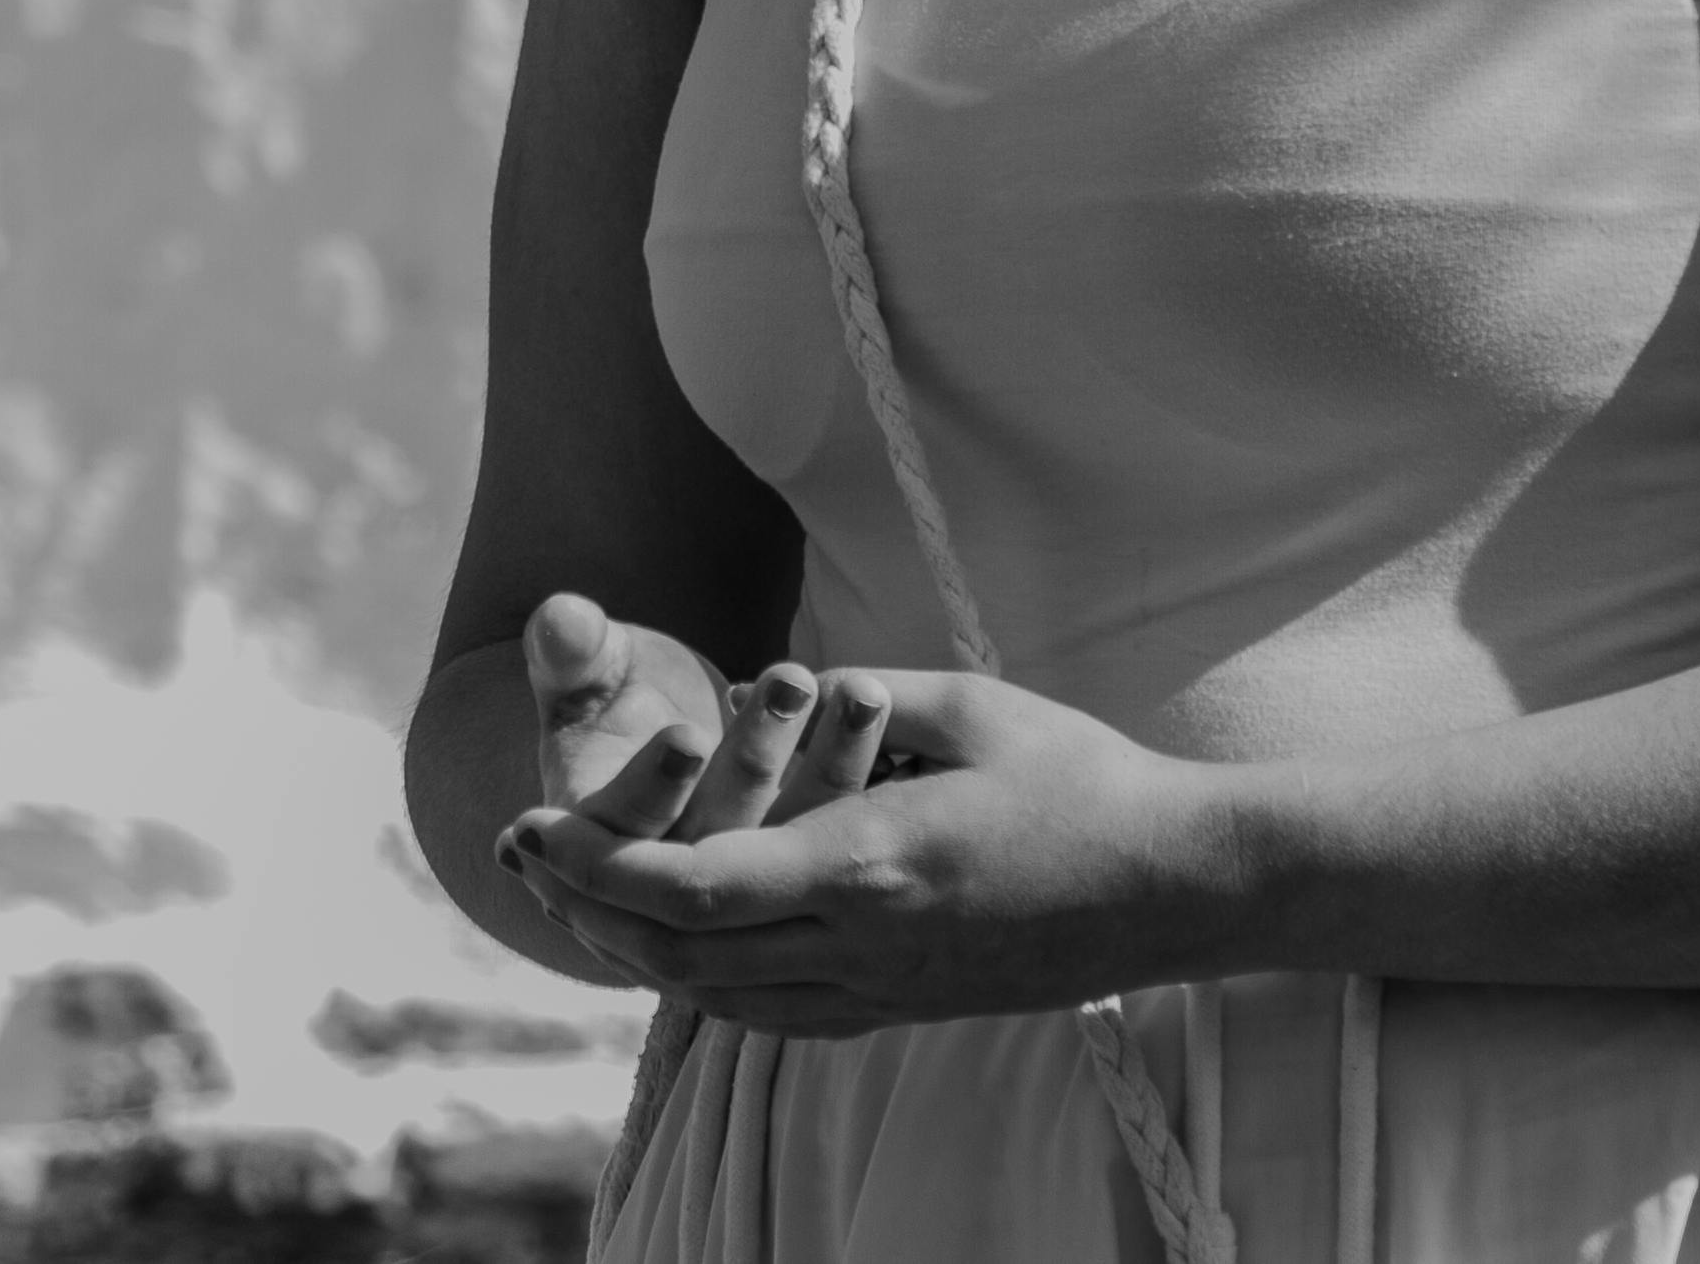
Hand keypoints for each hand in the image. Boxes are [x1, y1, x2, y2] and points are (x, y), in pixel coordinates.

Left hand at [502, 667, 1249, 1039]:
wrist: (1174, 889)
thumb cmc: (1084, 781)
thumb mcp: (973, 706)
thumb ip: (872, 695)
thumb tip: (792, 684)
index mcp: (868, 862)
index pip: (689, 887)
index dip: (592, 866)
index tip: (529, 828)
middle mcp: (861, 944)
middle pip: (678, 956)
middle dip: (584, 911)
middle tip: (525, 860)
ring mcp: (883, 990)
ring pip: (717, 997)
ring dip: (635, 953)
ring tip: (579, 901)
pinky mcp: (904, 1009)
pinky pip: (774, 1014)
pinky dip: (706, 983)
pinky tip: (685, 948)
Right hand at [513, 593, 898, 843]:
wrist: (645, 737)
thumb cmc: (607, 695)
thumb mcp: (579, 676)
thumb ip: (568, 651)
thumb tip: (561, 619)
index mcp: (596, 838)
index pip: (622, 831)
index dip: (654, 788)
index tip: (689, 732)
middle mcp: (666, 877)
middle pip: (713, 838)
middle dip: (753, 762)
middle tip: (792, 681)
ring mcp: (738, 881)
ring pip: (786, 841)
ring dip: (826, 769)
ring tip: (858, 691)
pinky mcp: (795, 863)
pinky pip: (834, 833)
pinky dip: (863, 781)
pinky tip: (891, 721)